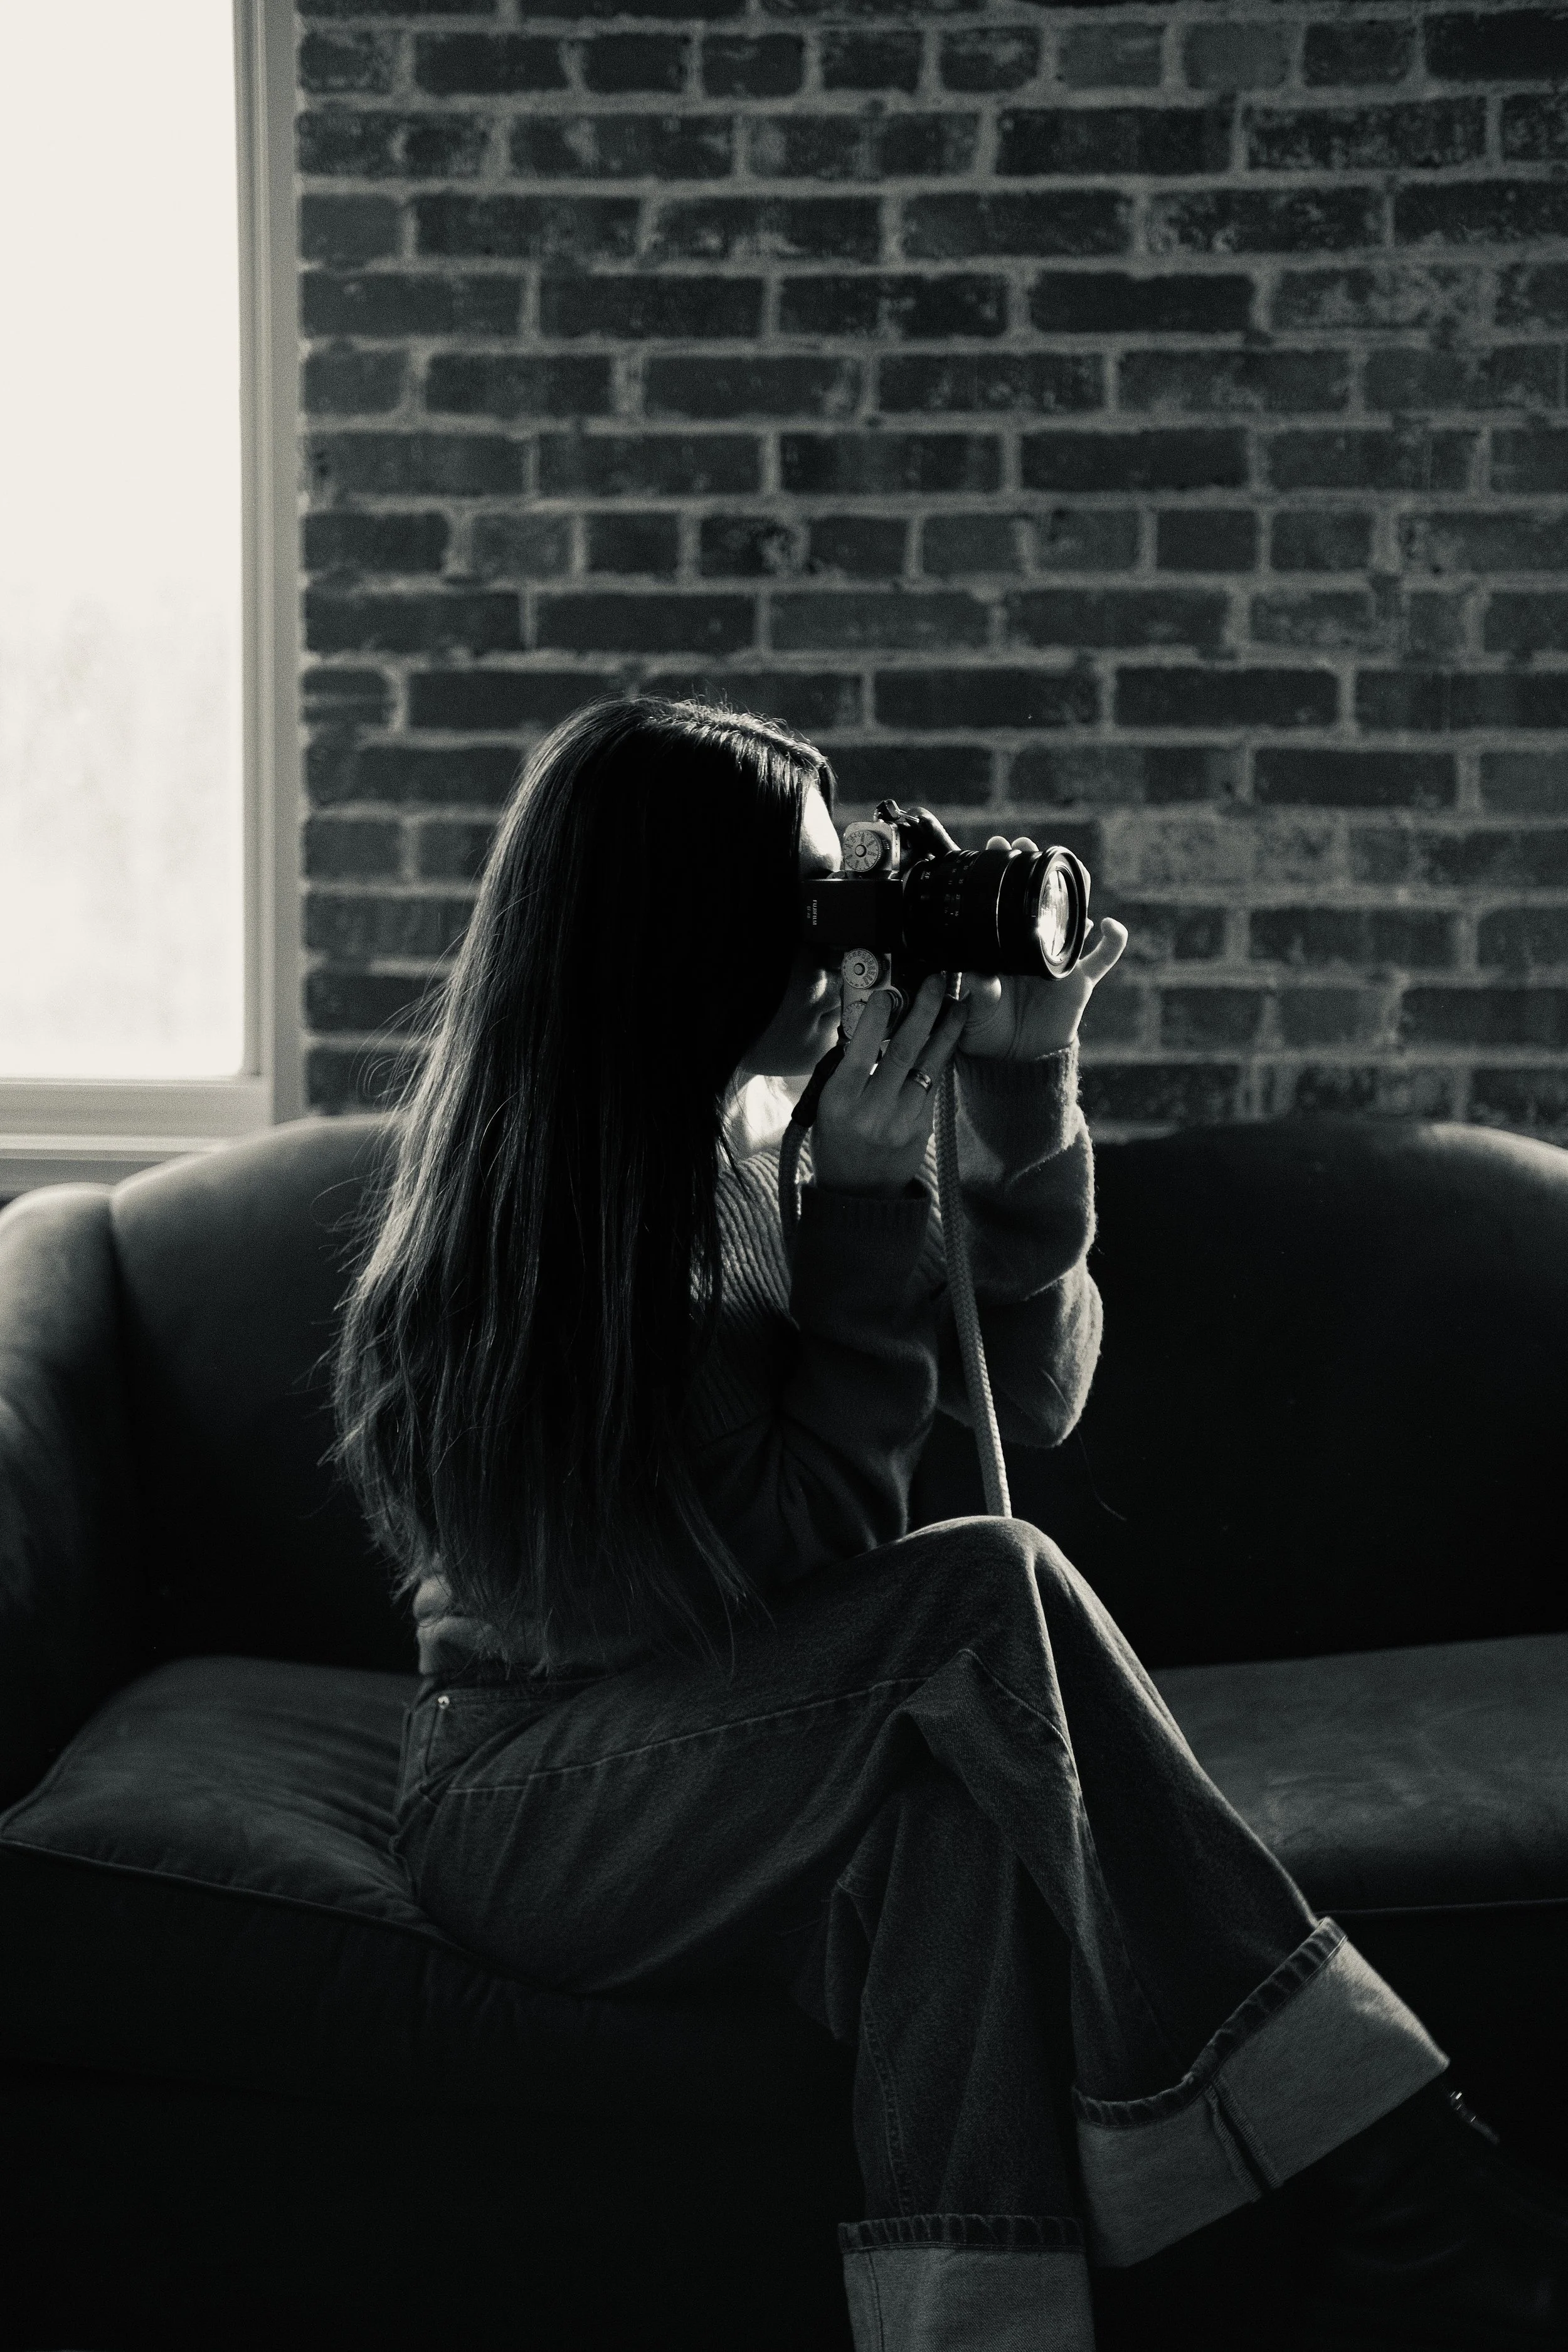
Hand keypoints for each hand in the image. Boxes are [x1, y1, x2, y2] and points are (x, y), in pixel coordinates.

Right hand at [812, 974, 968, 1199]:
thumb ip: (846, 1069)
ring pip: (929, 1066)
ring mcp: (903, 1121)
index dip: (877, 1020)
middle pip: (905, 1051)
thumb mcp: (827, 1105)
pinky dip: (940, 1058)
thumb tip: (871, 1025)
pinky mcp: (924, 1129)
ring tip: (958, 1004)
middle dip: (924, 1011)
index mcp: (841, 1103)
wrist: (859, 1194)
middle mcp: (874, 1112)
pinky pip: (934, 1085)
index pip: (862, 1052)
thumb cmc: (836, 1142)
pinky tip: (948, 1038)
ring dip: (946, 1031)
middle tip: (937, 982)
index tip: (889, 993)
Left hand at [958, 836, 1128, 1060]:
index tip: (996, 846)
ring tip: (1070, 869)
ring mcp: (1058, 959)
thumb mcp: (972, 1011)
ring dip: (1074, 891)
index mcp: (1000, 945)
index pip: (1003, 899)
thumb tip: (977, 975)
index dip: (1002, 871)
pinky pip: (1102, 956)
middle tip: (1025, 845)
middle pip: (1039, 897)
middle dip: (1035, 867)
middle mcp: (1030, 944)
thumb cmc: (985, 1030)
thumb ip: (977, 992)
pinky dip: (1112, 940)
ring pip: (1074, 916)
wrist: (1013, 1060)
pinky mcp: (1079, 980)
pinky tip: (1110, 925)